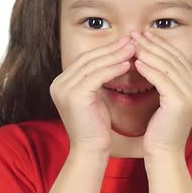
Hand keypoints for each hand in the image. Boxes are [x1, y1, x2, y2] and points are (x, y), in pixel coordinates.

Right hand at [49, 36, 135, 153]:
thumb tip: (115, 56)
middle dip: (112, 49)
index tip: (126, 43)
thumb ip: (97, 78)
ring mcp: (64, 89)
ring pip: (94, 65)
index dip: (106, 49)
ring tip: (133, 49)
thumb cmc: (96, 127)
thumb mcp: (94, 97)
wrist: (90, 151)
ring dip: (115, 55)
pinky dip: (113, 69)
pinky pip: (97, 76)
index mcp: (61, 82)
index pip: (86, 59)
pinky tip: (127, 65)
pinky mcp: (74, 96)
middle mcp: (58, 84)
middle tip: (132, 41)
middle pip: (89, 59)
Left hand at [129, 31, 191, 157]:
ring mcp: (191, 94)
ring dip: (148, 52)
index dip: (159, 44)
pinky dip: (149, 69)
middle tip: (135, 34)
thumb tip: (150, 55)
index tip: (142, 34)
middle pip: (172, 58)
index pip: (176, 57)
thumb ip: (164, 78)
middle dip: (152, 44)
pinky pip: (162, 79)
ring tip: (132, 43)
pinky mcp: (180, 101)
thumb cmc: (160, 127)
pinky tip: (136, 62)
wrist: (164, 152)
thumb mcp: (165, 98)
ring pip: (167, 66)